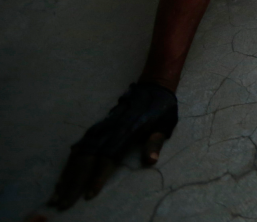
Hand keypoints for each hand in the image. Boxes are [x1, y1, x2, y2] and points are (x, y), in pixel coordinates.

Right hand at [50, 81, 177, 208]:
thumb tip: (151, 160)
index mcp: (128, 129)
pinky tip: (62, 178)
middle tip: (63, 203)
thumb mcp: (165, 124)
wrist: (153, 87)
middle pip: (88, 157)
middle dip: (74, 182)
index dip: (99, 175)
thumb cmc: (162, 108)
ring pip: (79, 153)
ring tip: (56, 195)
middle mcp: (110, 129)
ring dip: (67, 175)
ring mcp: (101, 127)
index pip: (109, 156)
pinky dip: (69, 164)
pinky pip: (80, 147)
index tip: (90, 193)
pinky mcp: (98, 128)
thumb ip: (155, 142)